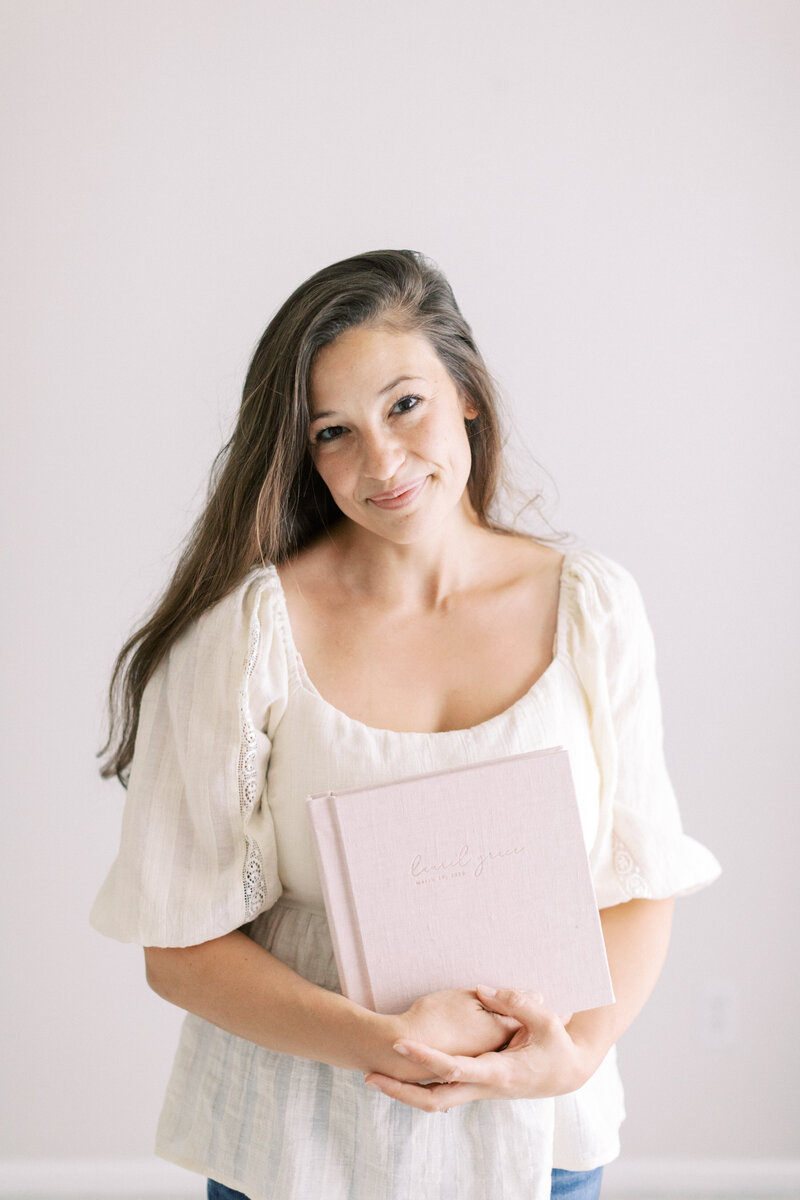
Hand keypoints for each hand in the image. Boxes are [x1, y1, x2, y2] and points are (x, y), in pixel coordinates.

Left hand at [365, 986, 593, 1111]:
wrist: (567, 1075)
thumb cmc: (558, 1047)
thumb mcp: (546, 1021)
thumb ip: (516, 1003)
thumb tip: (484, 988)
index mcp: (497, 1073)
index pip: (453, 1068)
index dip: (425, 1058)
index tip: (399, 1044)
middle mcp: (483, 1086)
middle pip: (434, 1099)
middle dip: (401, 1090)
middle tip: (370, 1075)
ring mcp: (478, 1089)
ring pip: (434, 1100)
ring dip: (405, 1092)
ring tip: (375, 1076)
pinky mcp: (477, 1085)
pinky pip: (442, 1091)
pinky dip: (420, 1086)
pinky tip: (402, 1072)